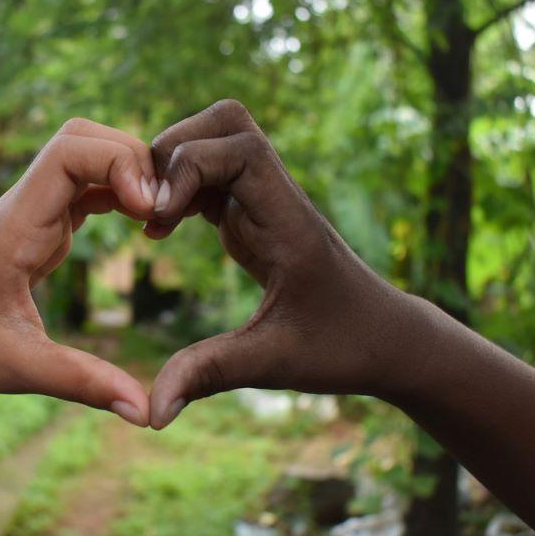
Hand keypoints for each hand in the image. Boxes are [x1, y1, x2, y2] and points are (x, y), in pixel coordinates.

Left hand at [0, 118, 156, 424]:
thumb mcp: (18, 368)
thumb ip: (83, 383)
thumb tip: (146, 412)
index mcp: (16, 226)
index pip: (69, 151)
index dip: (119, 164)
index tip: (148, 211)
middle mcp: (25, 206)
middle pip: (83, 137)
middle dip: (131, 157)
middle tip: (162, 209)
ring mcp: (32, 211)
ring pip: (86, 155)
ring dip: (128, 172)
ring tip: (159, 218)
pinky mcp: (39, 225)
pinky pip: (86, 187)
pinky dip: (120, 192)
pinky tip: (141, 224)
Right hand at [145, 100, 411, 428]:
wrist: (385, 337)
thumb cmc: (342, 346)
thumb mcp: (273, 363)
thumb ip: (209, 375)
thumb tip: (150, 414)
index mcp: (288, 220)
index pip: (242, 148)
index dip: (190, 167)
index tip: (157, 219)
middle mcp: (276, 197)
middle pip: (225, 121)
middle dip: (175, 149)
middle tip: (148, 207)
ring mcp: (264, 200)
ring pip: (214, 141)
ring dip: (173, 166)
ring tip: (152, 220)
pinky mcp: (253, 214)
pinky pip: (210, 175)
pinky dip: (179, 188)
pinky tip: (162, 229)